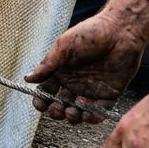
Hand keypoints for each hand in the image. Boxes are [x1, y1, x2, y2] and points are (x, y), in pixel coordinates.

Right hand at [25, 13, 142, 123]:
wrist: (121, 31)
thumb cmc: (91, 33)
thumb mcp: (64, 46)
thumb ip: (47, 64)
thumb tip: (27, 79)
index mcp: (61, 71)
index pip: (46, 92)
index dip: (41, 101)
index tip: (41, 104)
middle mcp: (74, 83)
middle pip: (60, 106)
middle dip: (56, 111)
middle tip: (59, 107)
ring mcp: (91, 90)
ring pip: (77, 112)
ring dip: (72, 116)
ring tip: (73, 110)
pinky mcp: (109, 95)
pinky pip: (98, 112)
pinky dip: (91, 116)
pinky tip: (88, 109)